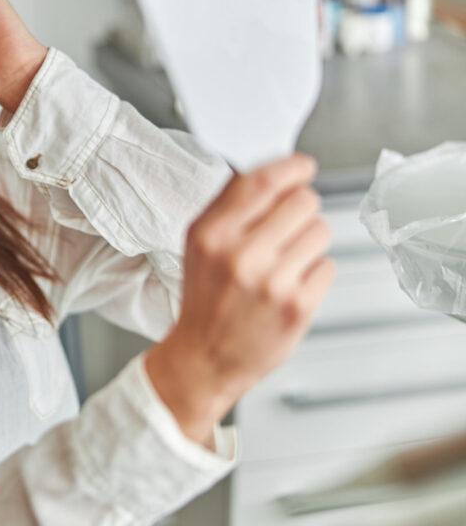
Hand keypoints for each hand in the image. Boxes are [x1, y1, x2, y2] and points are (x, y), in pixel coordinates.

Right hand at [145, 153, 334, 445]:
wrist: (203, 358)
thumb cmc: (204, 299)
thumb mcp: (198, 246)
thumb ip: (230, 208)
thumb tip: (274, 173)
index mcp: (211, 235)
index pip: (262, 182)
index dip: (291, 167)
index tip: (303, 166)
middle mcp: (239, 255)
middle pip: (303, 201)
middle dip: (302, 209)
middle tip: (289, 228)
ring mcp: (271, 282)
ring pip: (321, 231)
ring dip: (310, 241)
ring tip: (287, 261)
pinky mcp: (298, 307)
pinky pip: (328, 266)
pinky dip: (314, 274)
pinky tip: (290, 287)